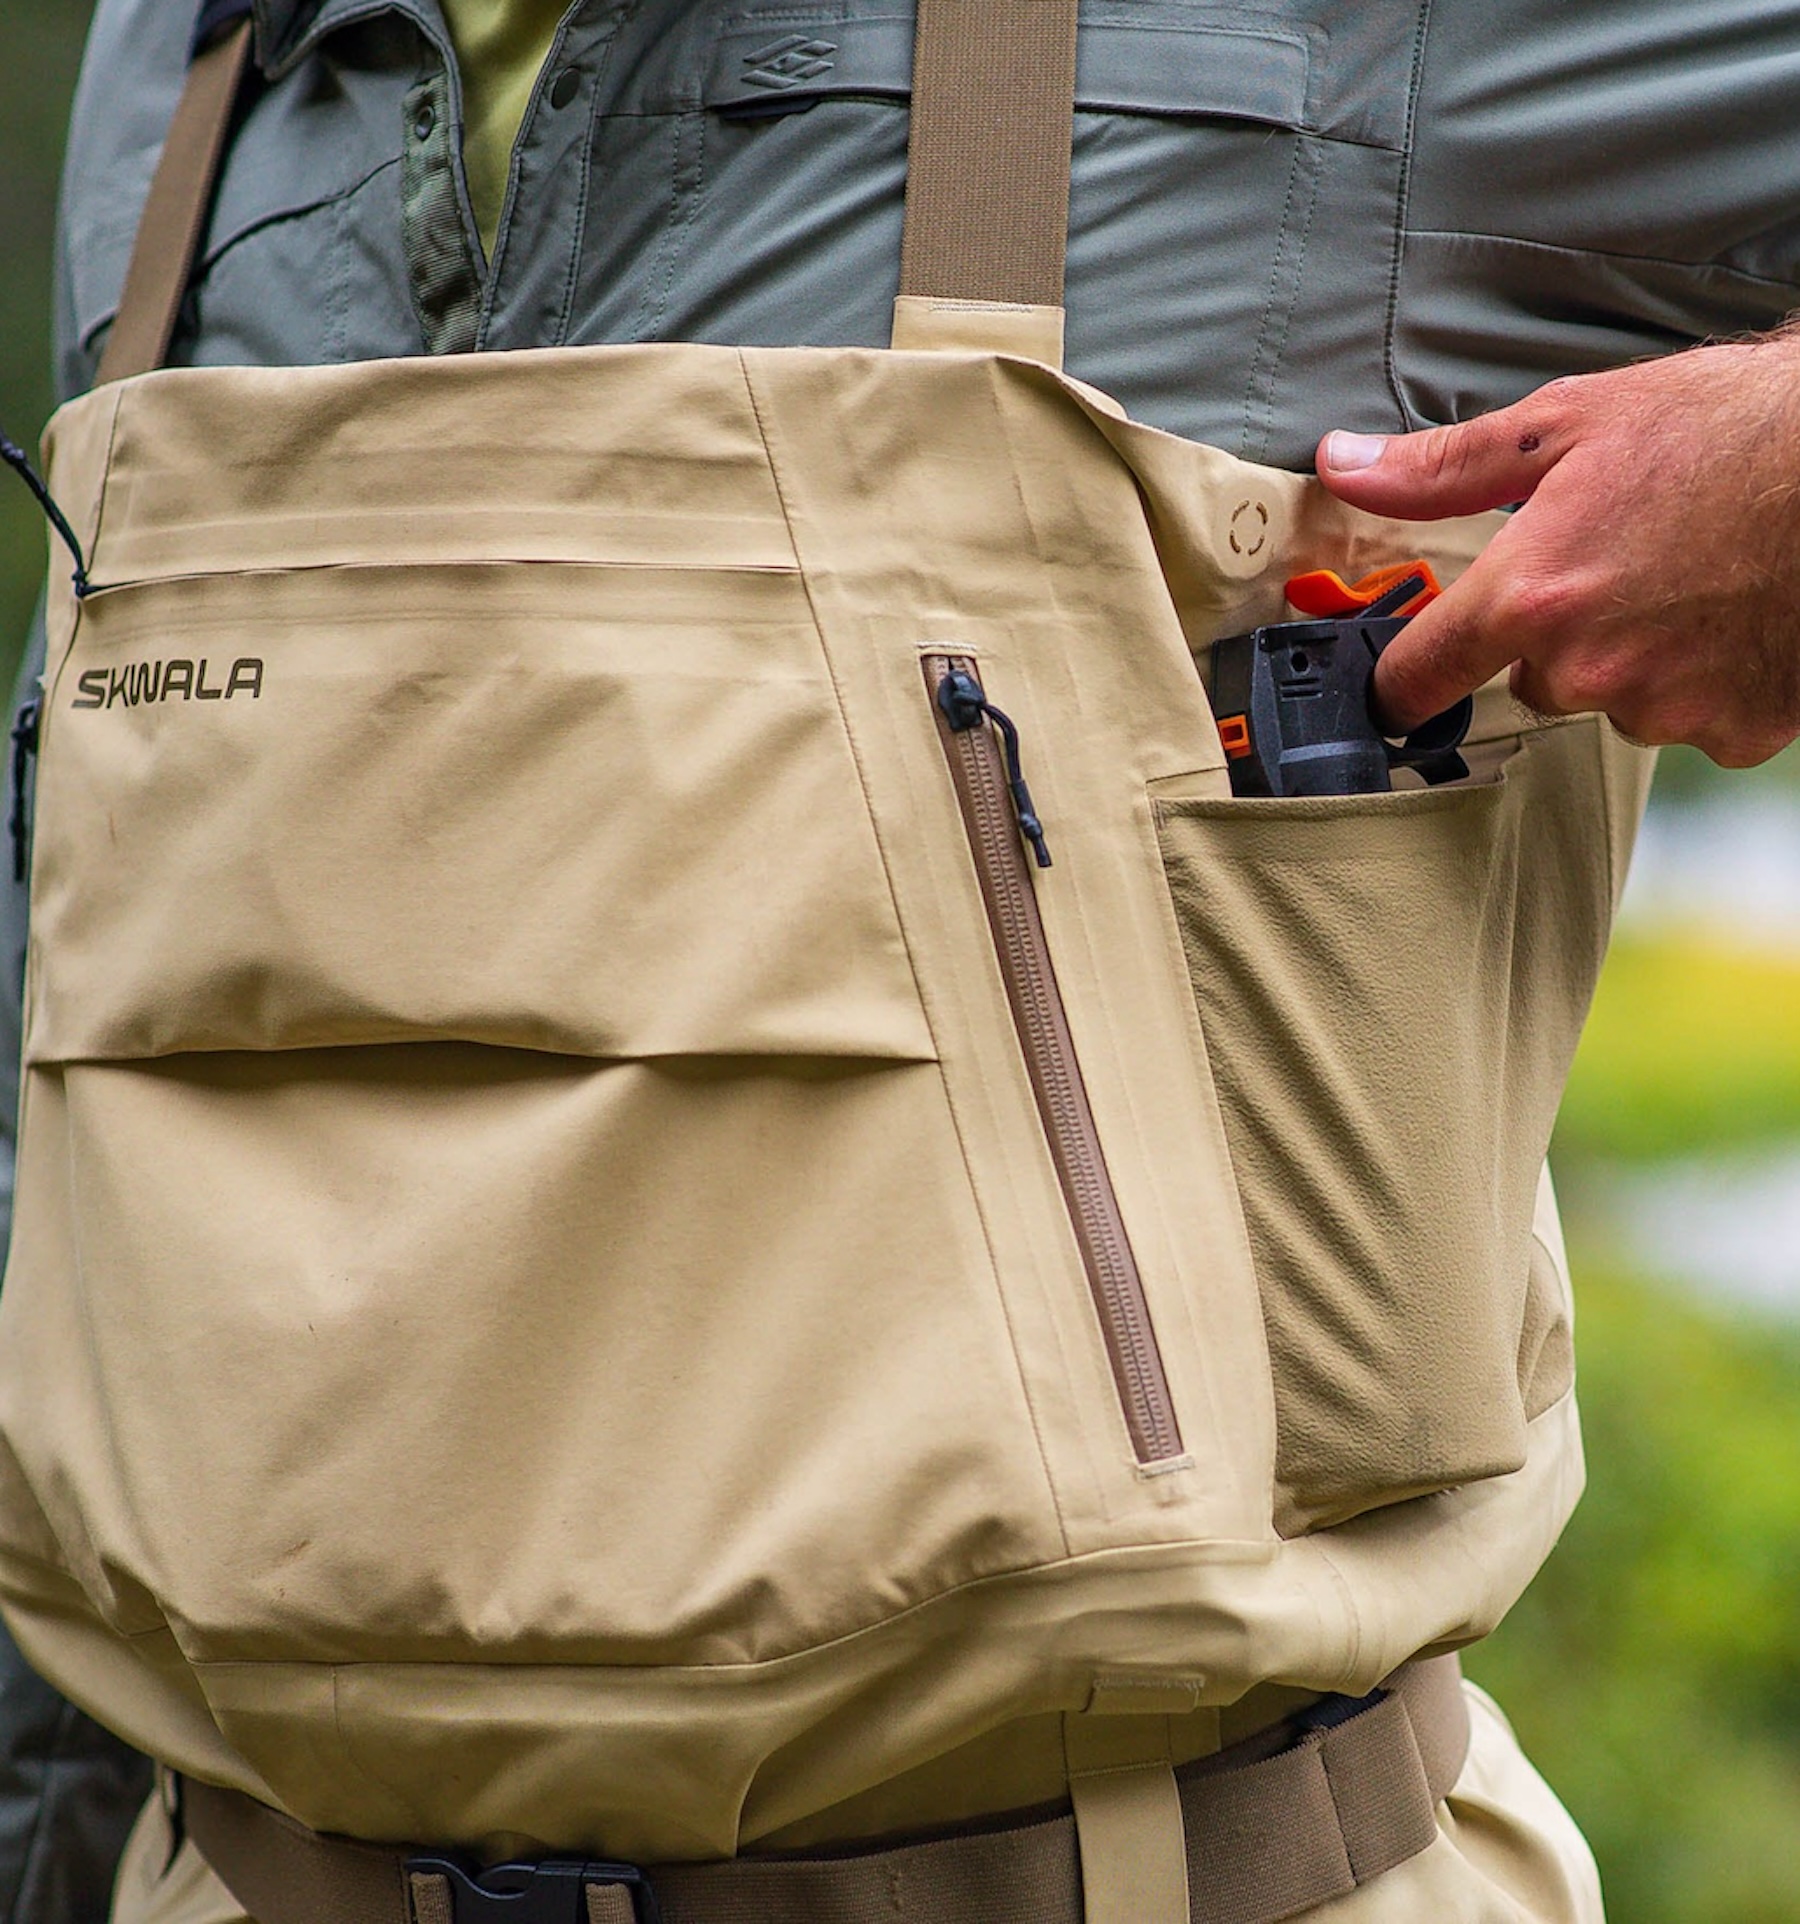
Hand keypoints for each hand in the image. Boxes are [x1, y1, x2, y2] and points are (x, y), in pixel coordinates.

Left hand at [1315, 334, 1799, 766]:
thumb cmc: (1728, 427)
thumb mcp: (1570, 422)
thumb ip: (1443, 468)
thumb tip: (1342, 467)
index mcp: (1530, 597)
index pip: (1417, 679)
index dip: (1399, 682)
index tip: (1397, 685)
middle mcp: (1586, 668)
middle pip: (1530, 679)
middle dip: (1559, 633)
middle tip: (1620, 561)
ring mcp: (1664, 707)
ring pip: (1613, 699)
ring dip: (1636, 655)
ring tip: (1691, 578)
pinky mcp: (1733, 731)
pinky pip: (1691, 718)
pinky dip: (1706, 678)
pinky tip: (1734, 614)